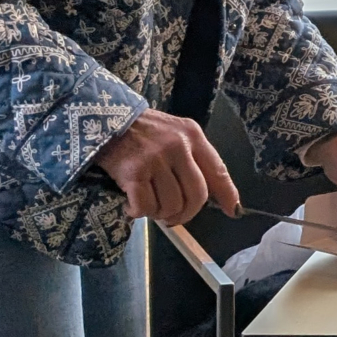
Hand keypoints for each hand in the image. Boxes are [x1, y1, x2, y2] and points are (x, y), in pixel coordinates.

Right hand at [96, 109, 240, 224]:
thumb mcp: (174, 133)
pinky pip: (145, 207)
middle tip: (172, 217)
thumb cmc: (142, 131)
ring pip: (171, 205)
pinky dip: (139, 212)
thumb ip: (192, 158)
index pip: (218, 170)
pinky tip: (132, 205)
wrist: (104, 119)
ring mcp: (155, 159)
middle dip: (186, 214)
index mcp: (192, 136)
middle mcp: (178, 147)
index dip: (227, 195)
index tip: (232, 211)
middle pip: (197, 196)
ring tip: (148, 203)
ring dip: (159, 213)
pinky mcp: (133, 173)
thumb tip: (210, 195)